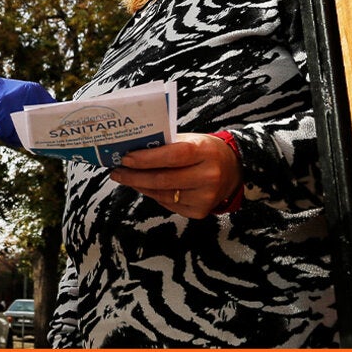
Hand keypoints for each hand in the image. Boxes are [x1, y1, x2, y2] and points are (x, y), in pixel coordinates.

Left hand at [108, 134, 240, 219]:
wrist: (234, 170)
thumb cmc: (206, 151)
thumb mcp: (192, 140)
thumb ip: (167, 144)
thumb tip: (132, 150)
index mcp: (206, 152)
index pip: (172, 156)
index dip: (147, 159)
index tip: (125, 158)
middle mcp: (209, 176)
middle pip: (164, 180)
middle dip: (135, 177)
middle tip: (117, 172)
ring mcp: (206, 197)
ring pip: (163, 194)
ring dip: (140, 186)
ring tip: (126, 178)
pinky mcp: (200, 212)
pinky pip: (169, 205)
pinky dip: (154, 195)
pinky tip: (144, 187)